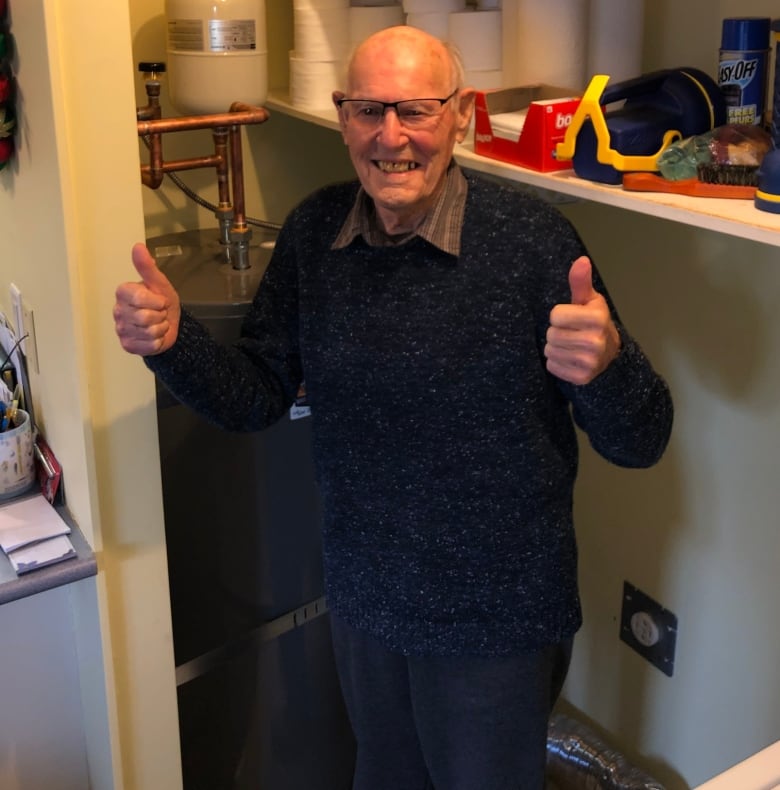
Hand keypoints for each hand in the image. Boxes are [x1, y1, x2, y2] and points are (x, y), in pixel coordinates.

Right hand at [113, 243, 180, 355]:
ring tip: (158, 324)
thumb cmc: (162, 302)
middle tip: (159, 313)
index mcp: (123, 293)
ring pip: (148, 332)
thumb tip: (138, 247)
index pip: (140, 298)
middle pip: (144, 317)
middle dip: (160, 316)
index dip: (157, 302)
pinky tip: (155, 336)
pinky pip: (148, 345)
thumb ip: (147, 267)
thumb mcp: (159, 284)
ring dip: (160, 328)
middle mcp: (118, 310)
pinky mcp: (127, 345)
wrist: (170, 324)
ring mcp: (121, 329)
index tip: (160, 301)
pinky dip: (157, 341)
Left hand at [544, 256, 620, 384]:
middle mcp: (596, 341)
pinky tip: (569, 358)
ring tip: (570, 345)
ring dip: (555, 348)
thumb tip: (581, 260)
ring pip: (550, 351)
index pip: (556, 315)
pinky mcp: (581, 377)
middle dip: (557, 333)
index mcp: (598, 318)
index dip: (560, 315)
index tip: (571, 317)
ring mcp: (590, 361)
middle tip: (571, 333)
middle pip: (552, 334)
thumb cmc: (592, 321)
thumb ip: (580, 282)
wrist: (608, 355)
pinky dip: (557, 363)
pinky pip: (552, 366)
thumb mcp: (588, 300)